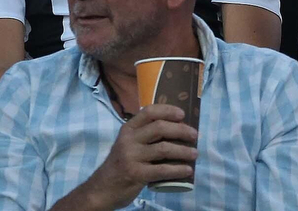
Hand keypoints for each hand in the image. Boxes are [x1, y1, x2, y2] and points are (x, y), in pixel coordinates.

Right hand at [77, 104, 197, 208]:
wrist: (102, 188)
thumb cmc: (121, 164)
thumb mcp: (128, 144)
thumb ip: (144, 136)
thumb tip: (175, 129)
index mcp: (128, 129)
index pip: (149, 112)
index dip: (167, 110)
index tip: (182, 114)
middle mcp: (129, 140)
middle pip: (159, 128)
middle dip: (181, 130)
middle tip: (194, 135)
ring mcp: (131, 157)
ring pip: (163, 149)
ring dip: (183, 151)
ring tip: (195, 153)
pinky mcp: (136, 174)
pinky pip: (161, 170)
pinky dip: (177, 169)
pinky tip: (187, 170)